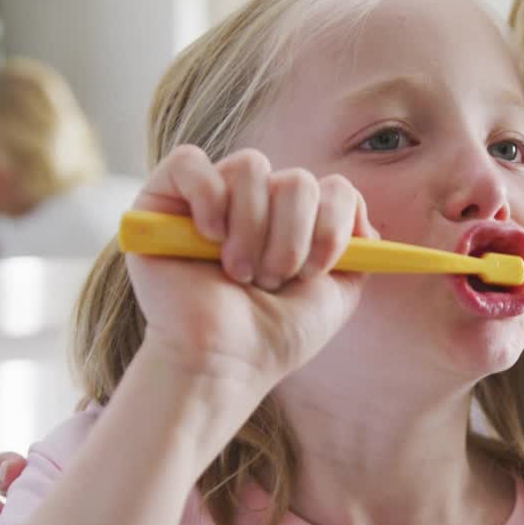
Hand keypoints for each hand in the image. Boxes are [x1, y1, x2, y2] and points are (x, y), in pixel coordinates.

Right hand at [128, 145, 374, 387]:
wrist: (225, 362)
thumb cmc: (275, 335)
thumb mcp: (338, 293)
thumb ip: (359, 250)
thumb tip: (362, 215)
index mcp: (294, 221)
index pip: (334, 187)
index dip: (333, 224)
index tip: (318, 269)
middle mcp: (255, 203)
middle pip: (297, 179)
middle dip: (292, 236)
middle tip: (273, 279)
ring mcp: (209, 199)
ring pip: (250, 166)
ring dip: (252, 229)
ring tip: (238, 273)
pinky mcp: (162, 199)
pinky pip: (191, 162)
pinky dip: (208, 198)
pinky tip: (208, 238)